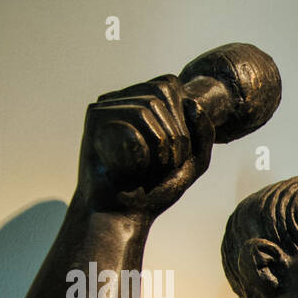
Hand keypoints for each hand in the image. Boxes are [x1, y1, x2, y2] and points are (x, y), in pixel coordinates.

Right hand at [76, 75, 215, 217]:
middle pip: (162, 93)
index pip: (169, 85)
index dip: (183, 117)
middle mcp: (122, 99)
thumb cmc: (155, 188)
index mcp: (141, 102)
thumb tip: (191, 101)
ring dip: (163, 146)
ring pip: (148, 109)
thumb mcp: (192, 161)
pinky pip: (130, 126)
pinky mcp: (94, 120)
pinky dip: (142, 152)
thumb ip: (203, 132)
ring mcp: (106, 107)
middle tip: (168, 163)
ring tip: (152, 167)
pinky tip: (132, 168)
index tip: (178, 150)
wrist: (123, 212)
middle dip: (177, 133)